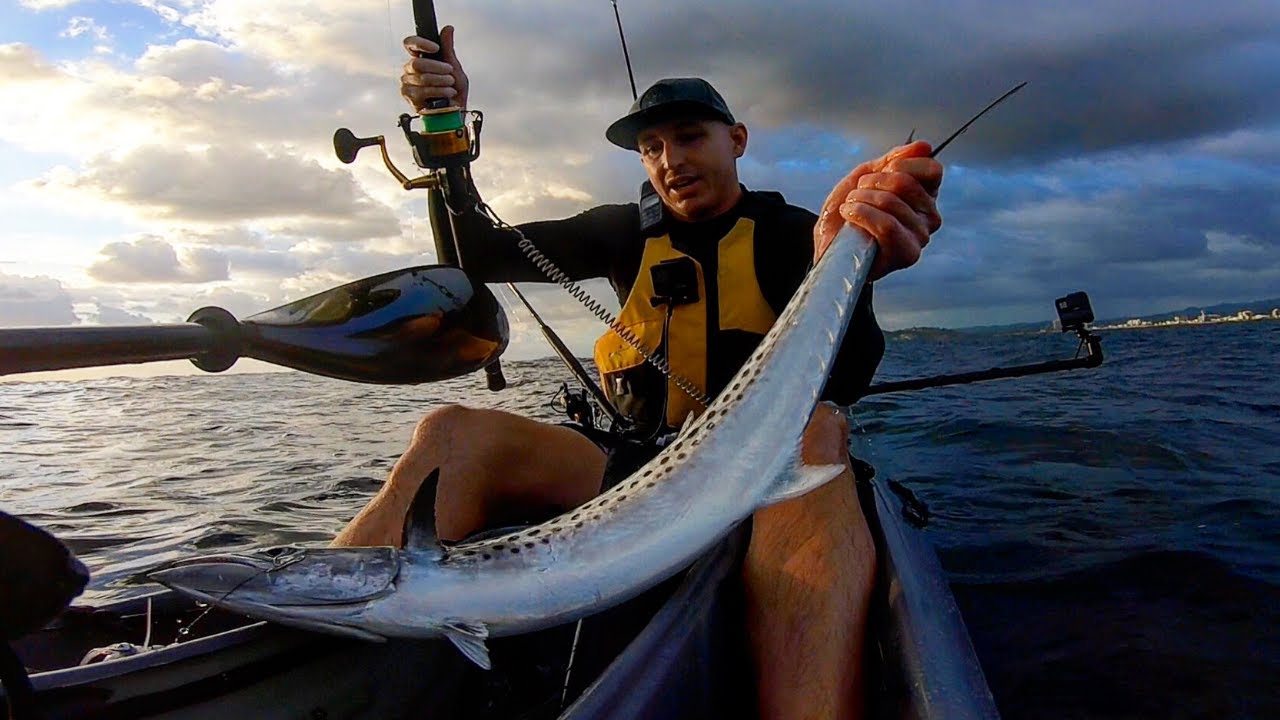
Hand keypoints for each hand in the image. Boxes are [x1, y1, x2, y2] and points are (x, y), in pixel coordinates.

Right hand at [401, 25, 468, 112]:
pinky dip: (438, 91)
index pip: (410, 44)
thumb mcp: (454, 67)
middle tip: (450, 73)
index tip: (435, 48)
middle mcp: (410, 70)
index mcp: (419, 59)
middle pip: (417, 63)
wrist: (456, 112)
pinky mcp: (409, 97)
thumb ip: (448, 48)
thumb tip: (448, 28)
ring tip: (451, 85)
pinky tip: (447, 93)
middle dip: (438, 68)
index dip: (420, 43)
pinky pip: (422, 91)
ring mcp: (408, 83)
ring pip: (421, 77)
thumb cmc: (453, 91)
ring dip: (441, 81)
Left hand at [813, 141, 942, 280]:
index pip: (931, 170)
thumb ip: (893, 160)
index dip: (900, 165)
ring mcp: (920, 236)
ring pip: (890, 201)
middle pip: (905, 182)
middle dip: (871, 183)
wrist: (828, 245)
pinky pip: (887, 225)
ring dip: (860, 200)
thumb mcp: (866, 177)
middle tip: (857, 194)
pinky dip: (860, 215)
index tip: (878, 173)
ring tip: (850, 208)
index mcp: (925, 196)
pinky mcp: (907, 254)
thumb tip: (924, 147)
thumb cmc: (848, 214)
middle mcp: (929, 217)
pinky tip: (849, 218)